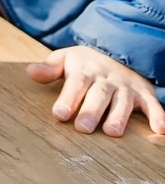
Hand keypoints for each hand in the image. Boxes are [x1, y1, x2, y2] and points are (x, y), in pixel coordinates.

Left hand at [29, 46, 164, 136]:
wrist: (119, 50)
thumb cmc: (86, 63)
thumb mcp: (66, 59)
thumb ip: (50, 68)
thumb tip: (31, 71)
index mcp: (86, 71)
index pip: (76, 84)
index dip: (68, 98)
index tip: (60, 114)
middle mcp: (107, 79)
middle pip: (99, 95)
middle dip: (92, 111)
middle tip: (83, 128)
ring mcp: (127, 87)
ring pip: (123, 102)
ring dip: (119, 116)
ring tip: (112, 132)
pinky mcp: (144, 94)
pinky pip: (153, 105)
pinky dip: (158, 116)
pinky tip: (159, 130)